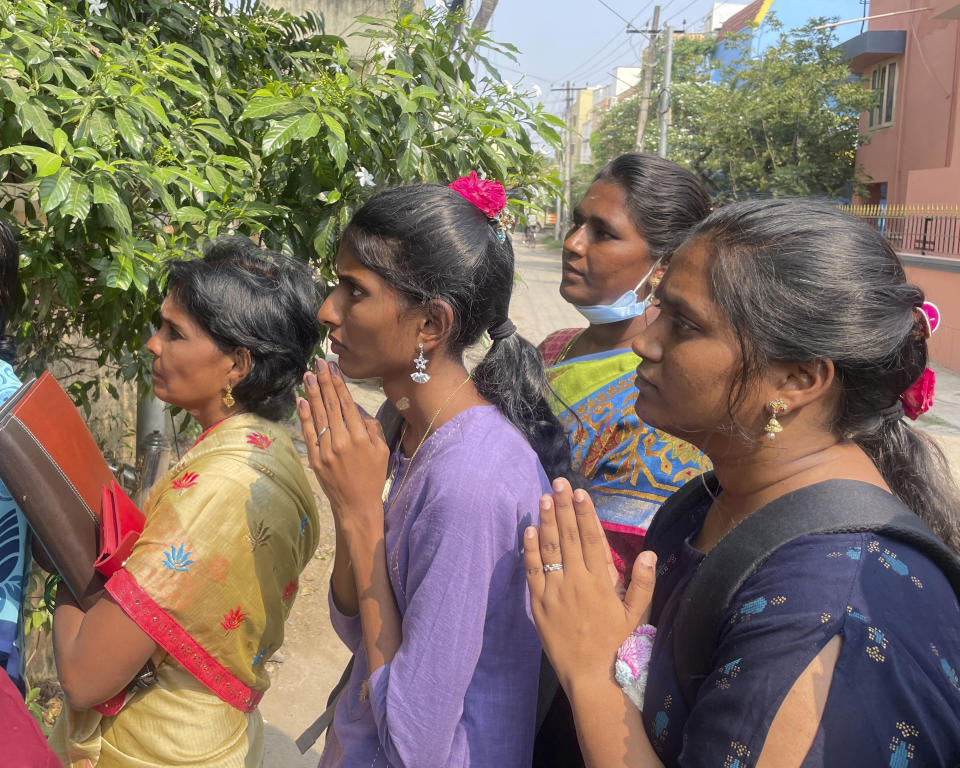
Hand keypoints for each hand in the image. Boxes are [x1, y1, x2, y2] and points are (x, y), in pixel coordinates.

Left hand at [297, 359, 389, 532]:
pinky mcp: (316, 459)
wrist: (357, 505)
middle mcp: (343, 441)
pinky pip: (309, 433)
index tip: (334, 368)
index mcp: (361, 437)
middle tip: (318, 363)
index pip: (347, 404)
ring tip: (308, 375)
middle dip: (324, 381)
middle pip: (331, 405)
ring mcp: (327, 451)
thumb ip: (371, 427)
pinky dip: (305, 416)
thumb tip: (356, 409)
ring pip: (319, 416)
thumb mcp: (382, 450)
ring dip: (313, 393)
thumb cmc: (373, 476)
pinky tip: (301, 400)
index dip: (339, 384)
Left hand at [524, 478, 656, 692]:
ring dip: (546, 522)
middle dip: (563, 507)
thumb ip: (643, 583)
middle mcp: (577, 580)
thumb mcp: (637, 616)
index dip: (585, 514)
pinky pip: (533, 572)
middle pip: (569, 537)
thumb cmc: (616, 645)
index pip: (592, 539)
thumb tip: (651, 553)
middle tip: (558, 483)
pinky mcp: (538, 603)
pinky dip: (530, 550)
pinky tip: (529, 530)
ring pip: (550, 549)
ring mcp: (555, 591)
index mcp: (601, 581)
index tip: (580, 493)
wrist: (591, 676)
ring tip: (543, 498)